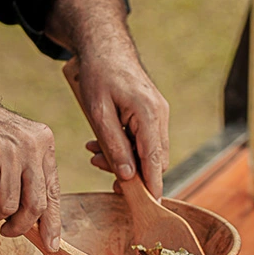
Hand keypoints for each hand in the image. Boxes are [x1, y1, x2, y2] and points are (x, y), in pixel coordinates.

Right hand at [0, 96, 60, 250]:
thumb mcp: (16, 148)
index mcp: (43, 143)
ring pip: (8, 206)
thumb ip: (28, 178)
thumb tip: (38, 222)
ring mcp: (9, 150)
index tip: (51, 245)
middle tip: (6, 230)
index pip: (53, 191)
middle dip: (19, 226)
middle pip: (35, 204)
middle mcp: (31, 145)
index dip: (52, 222)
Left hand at [64, 51, 169, 196]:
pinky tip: (101, 142)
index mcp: (149, 114)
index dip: (153, 187)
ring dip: (124, 158)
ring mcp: (158, 113)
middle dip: (130, 171)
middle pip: (154, 159)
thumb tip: (127, 176)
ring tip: (93, 153)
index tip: (149, 209)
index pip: (156, 161)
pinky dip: (125, 145)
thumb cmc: (98, 73)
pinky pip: (142, 138)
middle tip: (98, 166)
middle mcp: (160, 115)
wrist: (104, 45)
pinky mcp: (151, 111)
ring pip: (147, 150)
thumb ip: (113, 143)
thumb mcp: (98, 111)